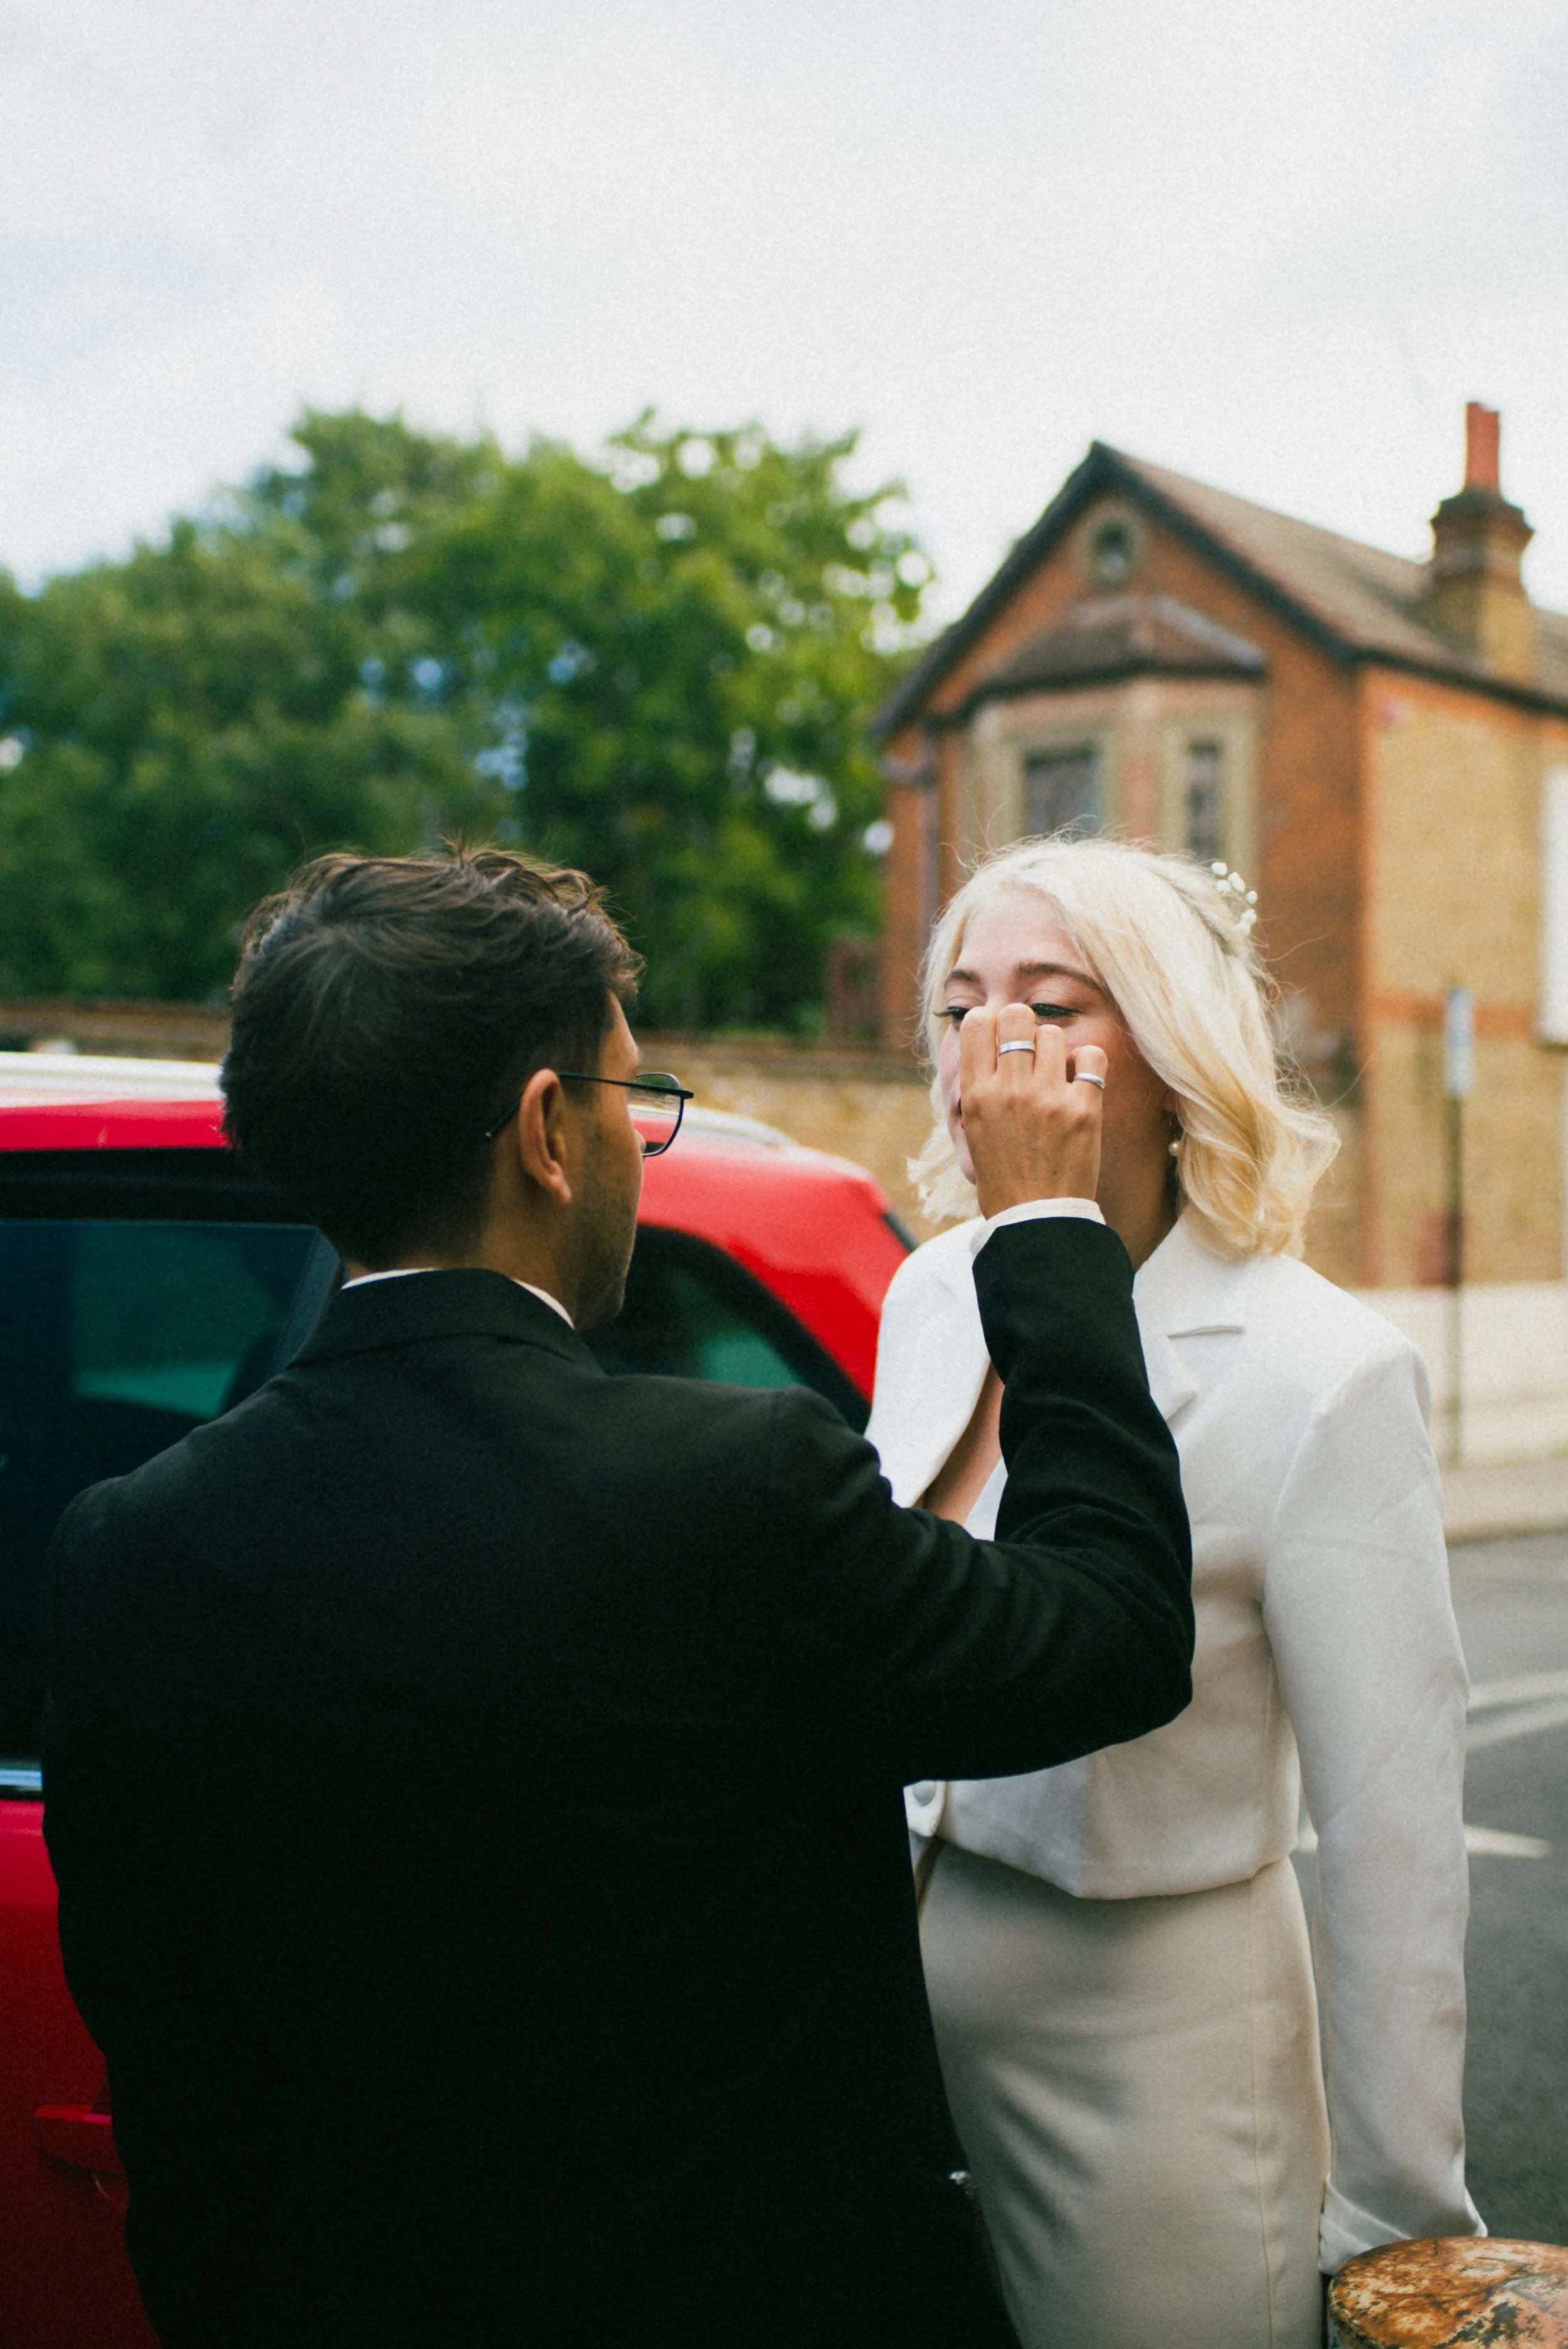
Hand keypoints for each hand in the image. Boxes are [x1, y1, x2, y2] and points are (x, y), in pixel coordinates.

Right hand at [958, 1004, 1105, 1218]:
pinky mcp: (1083, 1108)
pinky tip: (1081, 1083)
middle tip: (1031, 1050)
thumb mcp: (975, 1130)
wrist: (1036, 1219)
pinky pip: (1091, 1056)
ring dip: (1055, 1049)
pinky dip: (1088, 1064)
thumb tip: (990, 1047)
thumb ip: (981, 1087)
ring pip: (1052, 1033)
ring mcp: (1046, 1097)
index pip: (977, 1023)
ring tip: (1056, 1075)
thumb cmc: (1003, 1178)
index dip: (991, 1024)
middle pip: (1016, 1016)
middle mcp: (1008, 1089)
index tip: (1000, 1039)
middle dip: (1023, 1027)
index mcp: (976, 1095)